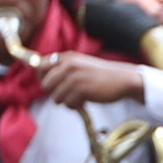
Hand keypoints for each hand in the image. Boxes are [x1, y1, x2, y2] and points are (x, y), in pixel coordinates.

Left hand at [32, 51, 147, 106]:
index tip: (52, 85)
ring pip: (56, 97)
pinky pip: (68, 104)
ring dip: (66, 101)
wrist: (122, 79)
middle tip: (68, 93)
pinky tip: (85, 100)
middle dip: (55, 92)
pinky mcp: (81, 89)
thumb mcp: (80, 64)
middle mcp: (68, 65)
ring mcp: (75, 77)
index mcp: (67, 57)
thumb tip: (43, 80)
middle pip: (45, 84)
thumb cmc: (100, 75)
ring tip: (79, 97)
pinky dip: (75, 105)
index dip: (43, 78)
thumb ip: (63, 68)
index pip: (40, 66)